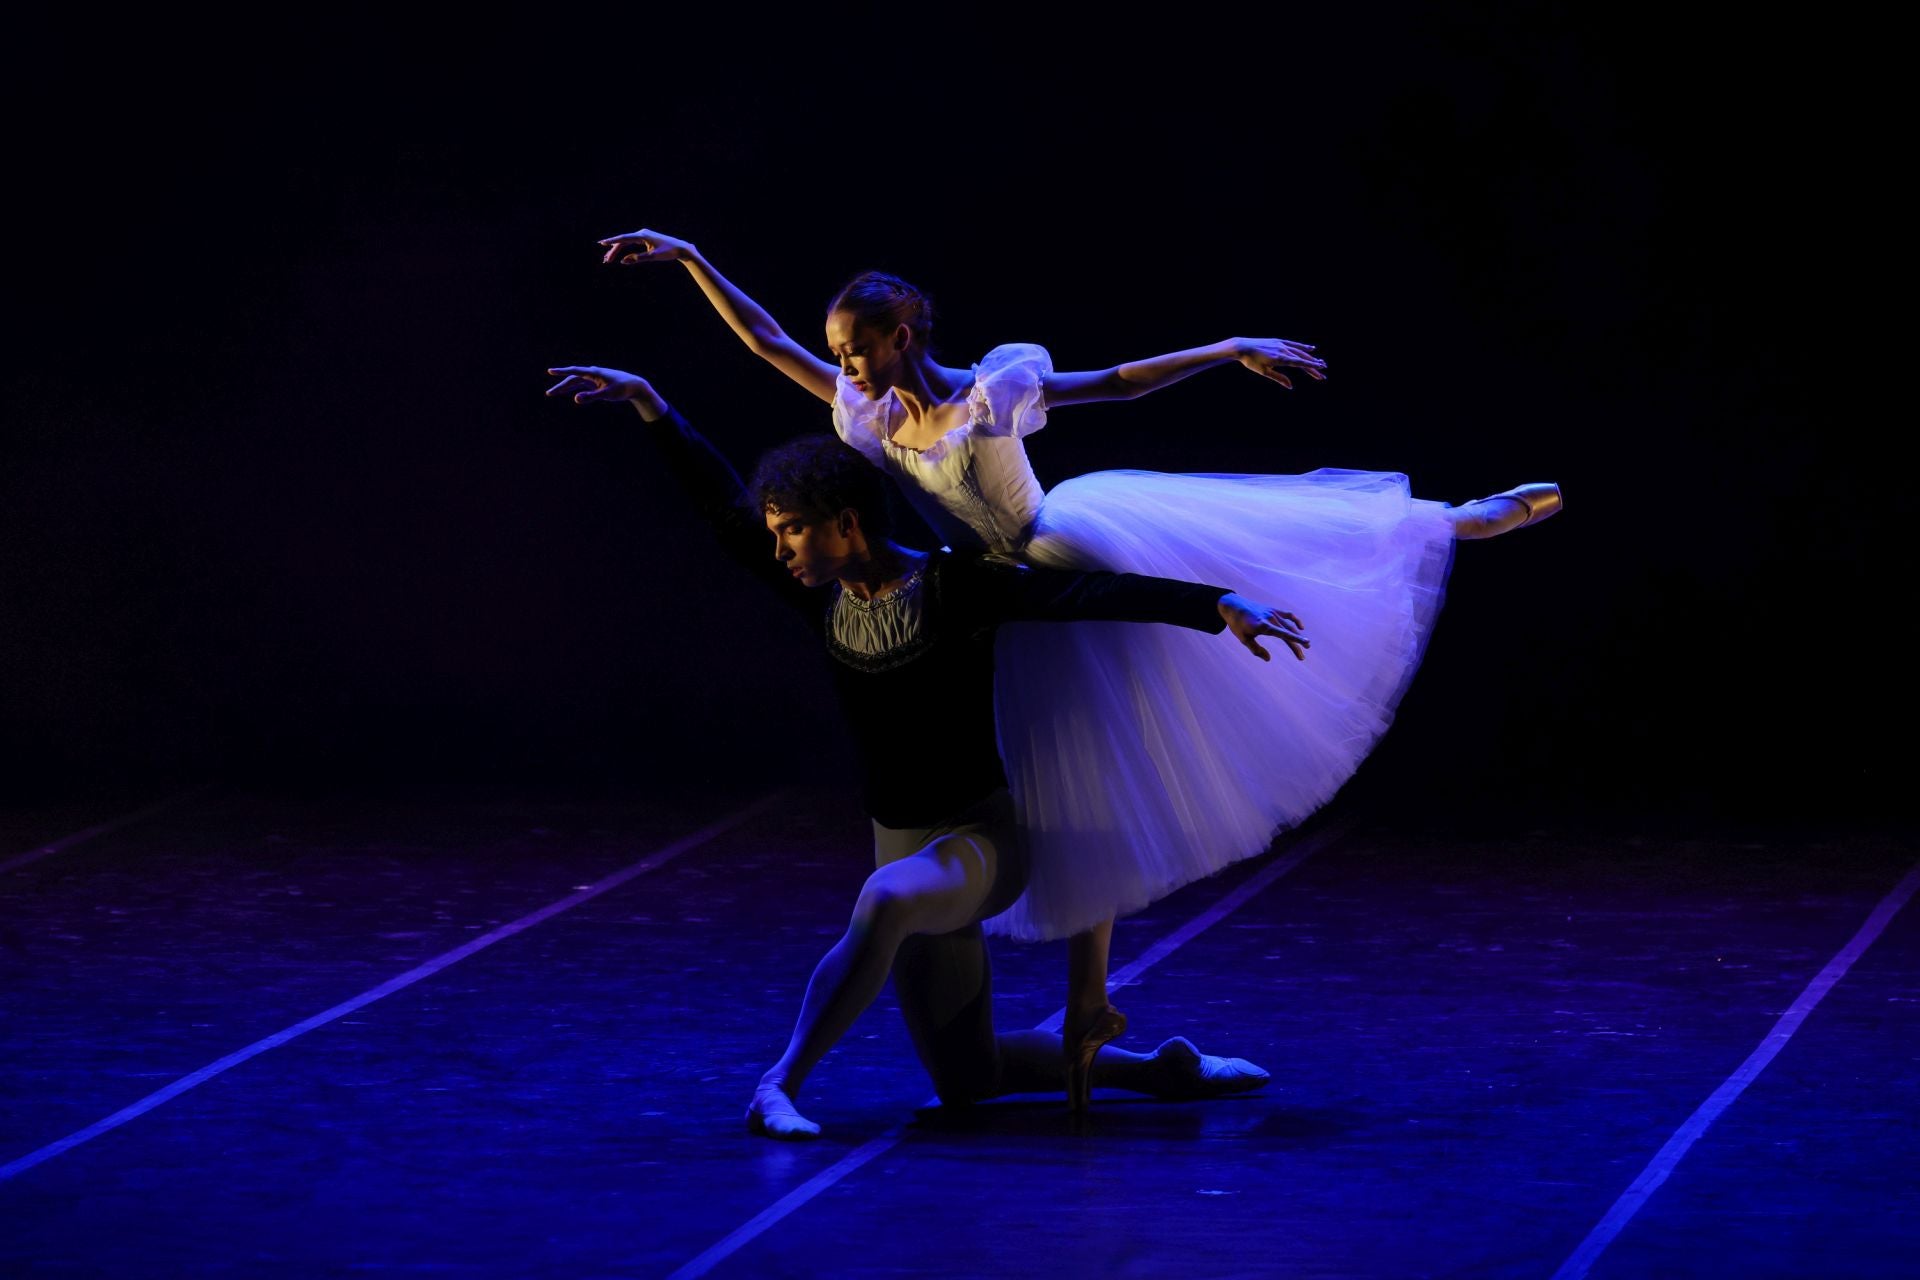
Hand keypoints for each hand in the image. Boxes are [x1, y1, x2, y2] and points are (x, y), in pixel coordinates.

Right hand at [545, 365, 665, 418]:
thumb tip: (575, 399)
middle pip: (572, 379)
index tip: (550, 371)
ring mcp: (594, 378)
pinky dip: (574, 388)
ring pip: (576, 382)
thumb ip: (590, 397)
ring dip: (565, 387)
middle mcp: (592, 373)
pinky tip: (568, 392)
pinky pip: (582, 385)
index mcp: (594, 373)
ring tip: (553, 393)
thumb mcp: (606, 394)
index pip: (574, 371)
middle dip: (560, 386)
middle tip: (549, 393)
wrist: (634, 386)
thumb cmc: (622, 389)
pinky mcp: (597, 383)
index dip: (561, 372)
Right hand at [598, 227, 693, 265]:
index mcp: (642, 235)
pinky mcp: (645, 238)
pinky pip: (631, 243)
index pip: (624, 238)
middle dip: (613, 250)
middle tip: (606, 261)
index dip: (612, 241)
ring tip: (608, 259)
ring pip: (626, 242)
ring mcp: (643, 235)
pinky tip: (618, 255)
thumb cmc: (668, 252)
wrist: (681, 248)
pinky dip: (625, 248)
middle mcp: (641, 233)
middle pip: (623, 241)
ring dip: (617, 250)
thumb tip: (623, 261)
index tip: (602, 243)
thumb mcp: (653, 257)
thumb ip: (637, 259)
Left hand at [1217, 593, 1308, 661]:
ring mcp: (1273, 613)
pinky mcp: (1273, 610)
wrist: (1234, 606)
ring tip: (1304, 645)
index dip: (1295, 639)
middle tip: (1302, 657)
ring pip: (1289, 625)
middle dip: (1296, 645)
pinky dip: (1295, 620)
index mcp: (1263, 625)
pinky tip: (1300, 628)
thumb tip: (1268, 659)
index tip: (1306, 643)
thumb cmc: (1237, 624)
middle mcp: (1271, 618)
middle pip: (1288, 632)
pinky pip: (1287, 615)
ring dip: (1297, 636)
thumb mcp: (1244, 639)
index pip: (1283, 634)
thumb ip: (1256, 650)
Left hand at [1232, 338, 1325, 388]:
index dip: (1311, 367)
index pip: (1300, 363)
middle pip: (1302, 358)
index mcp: (1281, 358)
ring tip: (1320, 362)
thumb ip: (1279, 378)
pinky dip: (1303, 347)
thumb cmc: (1252, 362)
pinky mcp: (1279, 341)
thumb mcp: (1264, 372)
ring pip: (1300, 351)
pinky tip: (1311, 349)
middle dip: (1313, 366)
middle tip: (1323, 373)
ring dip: (1311, 357)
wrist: (1242, 347)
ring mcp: (1282, 344)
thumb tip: (1291, 386)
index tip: (1321, 369)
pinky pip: (1294, 344)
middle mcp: (1284, 350)